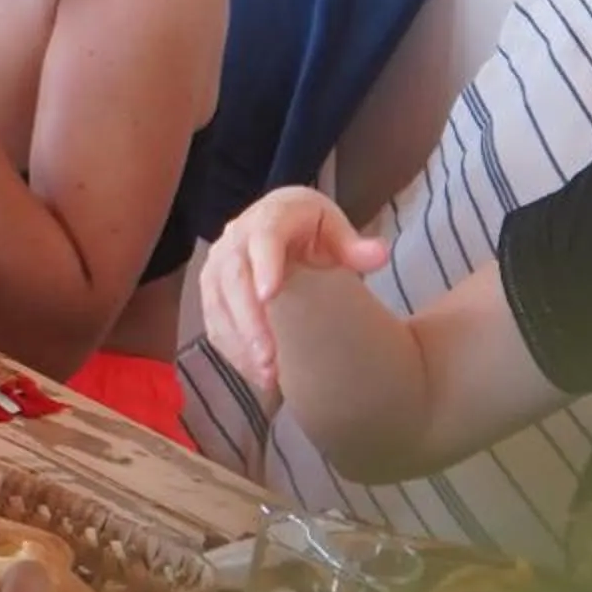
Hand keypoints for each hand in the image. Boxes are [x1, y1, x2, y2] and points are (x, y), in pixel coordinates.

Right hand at [199, 186, 389, 403]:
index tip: (269, 295)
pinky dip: (233, 350)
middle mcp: (236, 237)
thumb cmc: (312, 230)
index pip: (264, 236)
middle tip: (269, 358)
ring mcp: (218, 265)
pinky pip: (215, 321)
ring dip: (239, 341)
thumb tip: (378, 255)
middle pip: (233, 275)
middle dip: (248, 319)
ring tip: (267, 376)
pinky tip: (256, 375)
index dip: (264, 264)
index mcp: (271, 215)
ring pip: (217, 302)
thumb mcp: (335, 230)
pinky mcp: (212, 292)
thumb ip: (356, 246)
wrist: (281, 227)